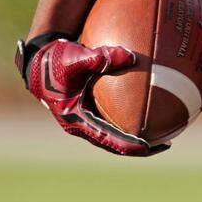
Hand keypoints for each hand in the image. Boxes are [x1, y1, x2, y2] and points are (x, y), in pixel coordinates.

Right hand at [21, 37, 166, 156]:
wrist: (37, 61)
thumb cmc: (54, 60)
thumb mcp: (74, 58)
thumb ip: (100, 56)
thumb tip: (130, 55)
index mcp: (76, 121)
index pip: (109, 140)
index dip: (131, 146)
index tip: (152, 146)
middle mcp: (82, 124)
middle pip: (115, 143)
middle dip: (140, 146)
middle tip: (165, 143)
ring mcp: (85, 119)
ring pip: (114, 133)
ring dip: (136, 136)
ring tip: (162, 132)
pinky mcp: (88, 110)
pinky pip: (113, 118)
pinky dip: (130, 116)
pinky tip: (149, 107)